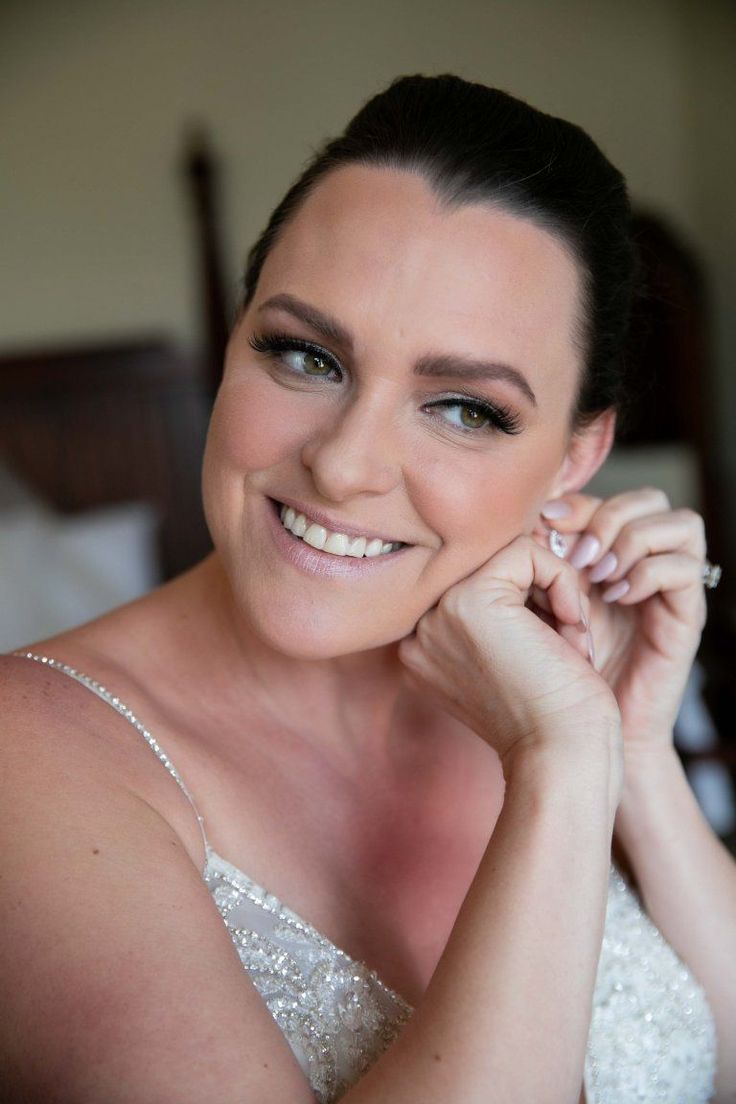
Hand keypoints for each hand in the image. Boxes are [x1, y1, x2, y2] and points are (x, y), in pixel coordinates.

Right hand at [397, 535, 620, 770]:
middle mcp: (419, 632)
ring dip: (556, 590)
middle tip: (569, 642)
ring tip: (571, 639)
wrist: (563, 757)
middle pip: (494, 568)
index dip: (531, 605)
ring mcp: (438, 614)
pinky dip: (564, 582)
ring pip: (511, 555)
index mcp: (424, 650)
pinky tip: (572, 628)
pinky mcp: (470, 599)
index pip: (481, 588)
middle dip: (544, 595)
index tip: (556, 649)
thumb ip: (506, 611)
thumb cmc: (557, 720)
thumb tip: (531, 543)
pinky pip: (527, 551)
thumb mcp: (518, 657)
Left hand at [538, 489, 706, 760]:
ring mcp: (671, 589)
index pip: (604, 498)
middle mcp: (644, 565)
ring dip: (632, 542)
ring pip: (679, 522)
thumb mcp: (533, 607)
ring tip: (599, 578)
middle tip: (575, 558)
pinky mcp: (688, 616)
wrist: (582, 736)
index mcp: (606, 557)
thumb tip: (530, 518)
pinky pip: (685, 567)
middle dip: (607, 516)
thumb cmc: (549, 674)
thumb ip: (534, 563)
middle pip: (649, 498)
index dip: (576, 503)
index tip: (541, 523)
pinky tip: (616, 599)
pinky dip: (647, 574)